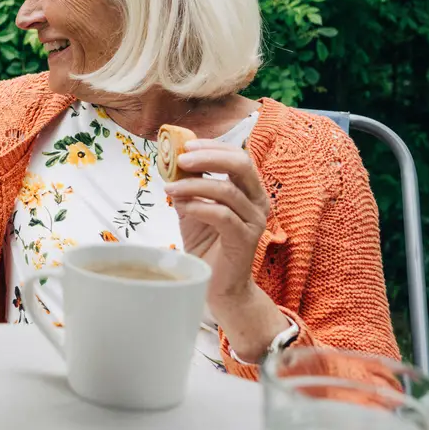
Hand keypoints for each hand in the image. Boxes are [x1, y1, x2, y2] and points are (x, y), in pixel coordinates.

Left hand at [165, 142, 289, 360]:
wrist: (215, 284)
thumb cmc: (206, 243)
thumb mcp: (193, 207)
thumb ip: (188, 186)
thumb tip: (171, 161)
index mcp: (249, 189)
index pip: (237, 156)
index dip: (212, 146)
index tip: (185, 145)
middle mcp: (258, 201)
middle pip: (241, 164)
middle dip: (208, 157)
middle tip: (180, 159)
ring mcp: (255, 221)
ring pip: (227, 190)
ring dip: (194, 185)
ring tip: (170, 188)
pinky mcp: (246, 240)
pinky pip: (222, 215)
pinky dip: (199, 206)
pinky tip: (182, 207)